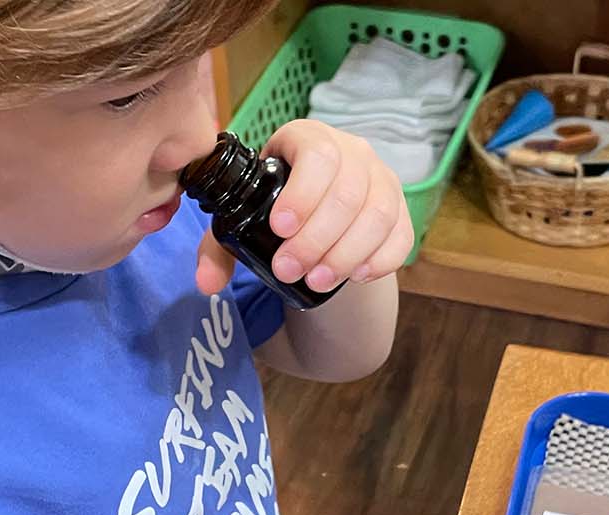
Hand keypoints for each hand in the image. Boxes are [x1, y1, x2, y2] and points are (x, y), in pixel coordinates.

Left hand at [196, 120, 412, 295]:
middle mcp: (352, 151)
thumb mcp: (244, 215)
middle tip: (288, 270)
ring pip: (378, 214)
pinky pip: (401, 234)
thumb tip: (206, 283)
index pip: (317, 154)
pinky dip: (382, 259)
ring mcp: (381, 179)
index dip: (302, 193)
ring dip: (347, 253)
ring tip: (317, 281)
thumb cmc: (276, 206)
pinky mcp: (400, 209)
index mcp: (308, 138)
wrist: (317, 208)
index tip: (279, 229)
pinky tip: (357, 277)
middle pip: (348, 191)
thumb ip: (220, 246)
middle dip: (317, 238)